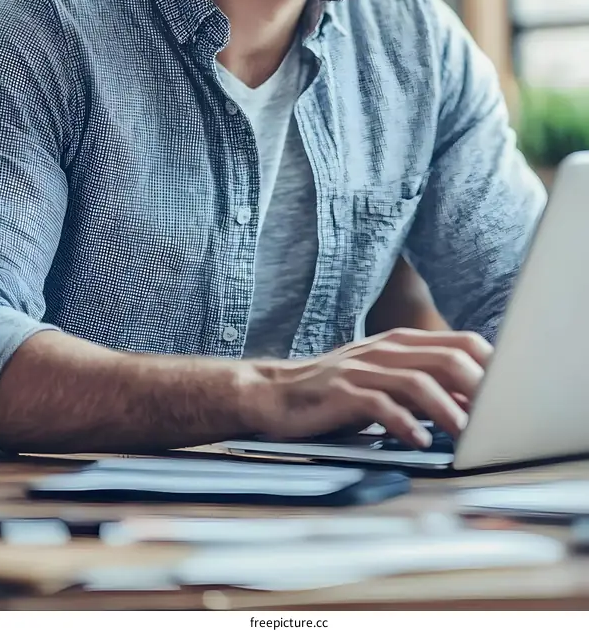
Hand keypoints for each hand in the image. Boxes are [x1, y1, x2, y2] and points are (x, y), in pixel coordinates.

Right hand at [246, 328, 492, 446]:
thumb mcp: (383, 381)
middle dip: (478, 390)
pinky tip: (418, 442)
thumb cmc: (335, 393)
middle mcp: (386, 349)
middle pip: (447, 359)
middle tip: (496, 420)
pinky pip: (380, 404)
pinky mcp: (341, 391)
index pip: (461, 342)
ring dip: (447, 411)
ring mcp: (363, 368)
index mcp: (401, 343)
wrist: (275, 393)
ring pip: (418, 381)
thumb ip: (423, 386)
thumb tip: (472, 407)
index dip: (490, 365)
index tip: (509, 394)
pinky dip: (404, 423)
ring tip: (464, 437)